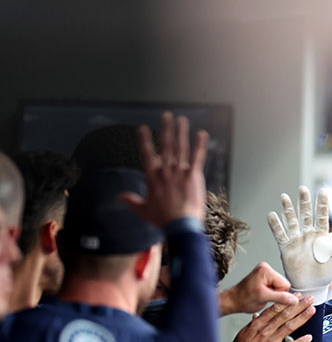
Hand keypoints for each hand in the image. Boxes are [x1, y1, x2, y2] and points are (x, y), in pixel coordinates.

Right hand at [121, 112, 208, 226]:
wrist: (180, 226)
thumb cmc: (162, 219)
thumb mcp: (142, 210)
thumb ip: (131, 200)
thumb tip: (119, 196)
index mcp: (153, 178)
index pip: (147, 154)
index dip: (144, 140)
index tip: (142, 128)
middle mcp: (166, 172)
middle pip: (165, 146)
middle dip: (166, 130)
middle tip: (166, 115)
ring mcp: (180, 173)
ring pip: (180, 148)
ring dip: (181, 133)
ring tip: (182, 119)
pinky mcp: (194, 177)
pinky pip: (198, 158)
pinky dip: (200, 145)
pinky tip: (202, 134)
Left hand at [219, 262, 298, 315]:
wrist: (233, 300)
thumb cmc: (243, 299)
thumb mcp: (263, 299)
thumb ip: (280, 298)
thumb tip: (294, 299)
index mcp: (266, 270)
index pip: (285, 284)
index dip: (278, 294)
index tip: (267, 296)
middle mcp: (266, 268)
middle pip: (283, 285)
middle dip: (275, 293)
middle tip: (264, 296)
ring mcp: (265, 271)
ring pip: (280, 286)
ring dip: (273, 293)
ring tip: (261, 295)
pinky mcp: (264, 275)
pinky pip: (275, 285)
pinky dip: (270, 291)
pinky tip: (261, 293)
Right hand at [268, 186, 331, 303]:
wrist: (313, 286)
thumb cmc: (327, 272)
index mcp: (322, 235)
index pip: (322, 216)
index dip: (322, 204)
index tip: (323, 191)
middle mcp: (308, 234)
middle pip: (305, 215)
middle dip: (304, 202)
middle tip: (302, 189)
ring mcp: (297, 240)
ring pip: (291, 221)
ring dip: (287, 209)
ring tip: (284, 196)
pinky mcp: (286, 248)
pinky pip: (280, 235)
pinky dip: (275, 225)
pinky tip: (271, 215)